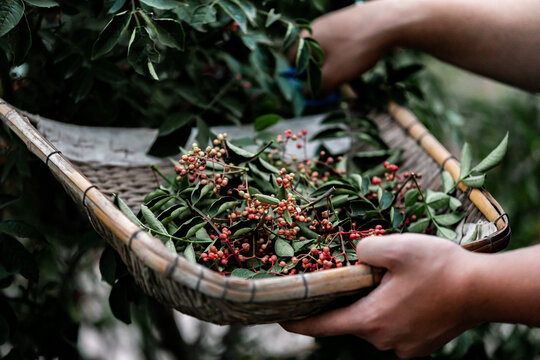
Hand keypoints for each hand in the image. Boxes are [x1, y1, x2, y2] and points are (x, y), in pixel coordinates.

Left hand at [281, 234, 480, 357]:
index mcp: (371, 320)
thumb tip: (355, 256)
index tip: (281, 318)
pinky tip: (407, 293)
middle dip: (347, 300)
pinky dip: (392, 312)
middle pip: (351, 320)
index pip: (323, 326)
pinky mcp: (419, 346)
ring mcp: (403, 347)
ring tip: (387, 281)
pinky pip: (394, 328)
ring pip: (374, 322)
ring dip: (373, 304)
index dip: (299, 322)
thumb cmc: (439, 268)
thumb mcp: (395, 246)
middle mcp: (383, 340)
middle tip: (350, 278)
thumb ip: (363, 249)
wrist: (484, 290)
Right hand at [304, 1, 397, 92]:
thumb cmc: (356, 49)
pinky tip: (358, 57)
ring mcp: (331, 22)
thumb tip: (307, 96)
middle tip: (333, 84)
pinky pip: (339, 43)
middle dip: (318, 73)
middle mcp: (315, 28)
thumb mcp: (334, 76)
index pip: (291, 62)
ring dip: (333, 65)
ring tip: (349, 71)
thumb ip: (317, 89)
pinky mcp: (346, 21)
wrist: (388, 21)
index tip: (313, 89)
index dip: (300, 79)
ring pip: (325, 51)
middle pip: (309, 57)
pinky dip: (345, 54)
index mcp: (305, 40)